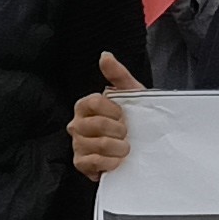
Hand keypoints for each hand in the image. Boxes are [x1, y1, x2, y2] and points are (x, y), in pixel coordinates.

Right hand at [69, 53, 142, 178]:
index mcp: (86, 106)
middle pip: (97, 125)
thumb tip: (105, 56)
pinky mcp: (81, 164)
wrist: (141, 146)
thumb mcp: (131, 93)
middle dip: (119, 131)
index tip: (124, 116)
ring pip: (98, 145)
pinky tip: (117, 161)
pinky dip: (110, 163)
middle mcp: (77, 124)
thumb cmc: (134, 119)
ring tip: (125, 148)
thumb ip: (118, 74)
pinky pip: (93, 162)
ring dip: (119, 148)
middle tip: (127, 134)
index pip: (94, 102)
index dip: (114, 110)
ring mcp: (77, 145)